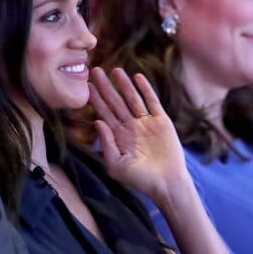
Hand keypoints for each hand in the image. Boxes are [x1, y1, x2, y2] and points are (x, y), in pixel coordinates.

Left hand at [88, 67, 187, 200]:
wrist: (166, 183)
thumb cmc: (140, 180)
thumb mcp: (116, 165)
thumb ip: (107, 144)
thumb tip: (97, 122)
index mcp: (119, 137)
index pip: (104, 113)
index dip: (96, 100)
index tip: (86, 86)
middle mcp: (131, 127)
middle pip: (115, 102)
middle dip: (105, 87)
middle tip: (94, 70)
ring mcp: (146, 123)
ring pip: (132, 98)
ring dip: (124, 84)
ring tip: (115, 70)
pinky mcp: (161, 121)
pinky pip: (152, 102)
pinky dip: (145, 89)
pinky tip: (138, 77)